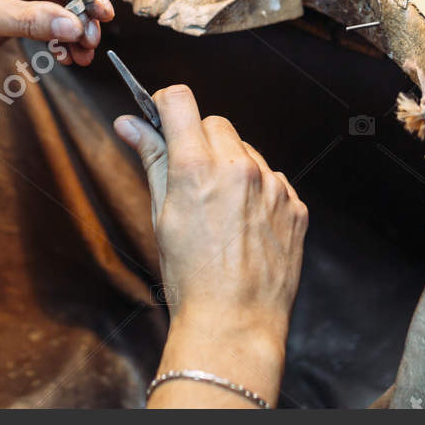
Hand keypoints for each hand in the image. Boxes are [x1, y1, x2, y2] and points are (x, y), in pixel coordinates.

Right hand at [115, 84, 306, 400]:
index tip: (161, 115)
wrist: (235, 324)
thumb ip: (151, 160)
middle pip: (215, 123)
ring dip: (231, 168)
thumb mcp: (161, 216)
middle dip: (199, 140)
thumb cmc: (189, 277)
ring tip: (220, 213)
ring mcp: (272, 186)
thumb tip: (129, 123)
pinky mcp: (295, 205)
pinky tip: (245, 227)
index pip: (180, 100)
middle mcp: (239, 168)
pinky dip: (258, 193)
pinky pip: (272, 181)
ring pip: (246, 152)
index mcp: (198, 167)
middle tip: (189, 177)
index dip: (165, 104)